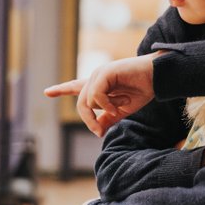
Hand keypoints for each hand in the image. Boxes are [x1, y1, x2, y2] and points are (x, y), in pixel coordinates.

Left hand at [44, 53, 159, 135]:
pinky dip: (108, 104)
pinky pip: (96, 96)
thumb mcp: (123, 110)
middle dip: (88, 120)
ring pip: (88, 102)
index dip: (61, 90)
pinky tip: (121, 101)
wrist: (157, 78)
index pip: (76, 87)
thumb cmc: (143, 90)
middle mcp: (96, 78)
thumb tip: (97, 130)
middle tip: (99, 131)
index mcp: (100, 86)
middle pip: (81, 104)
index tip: (47, 92)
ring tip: (124, 102)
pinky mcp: (104, 73)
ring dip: (107, 109)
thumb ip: (108, 118)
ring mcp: (99, 74)